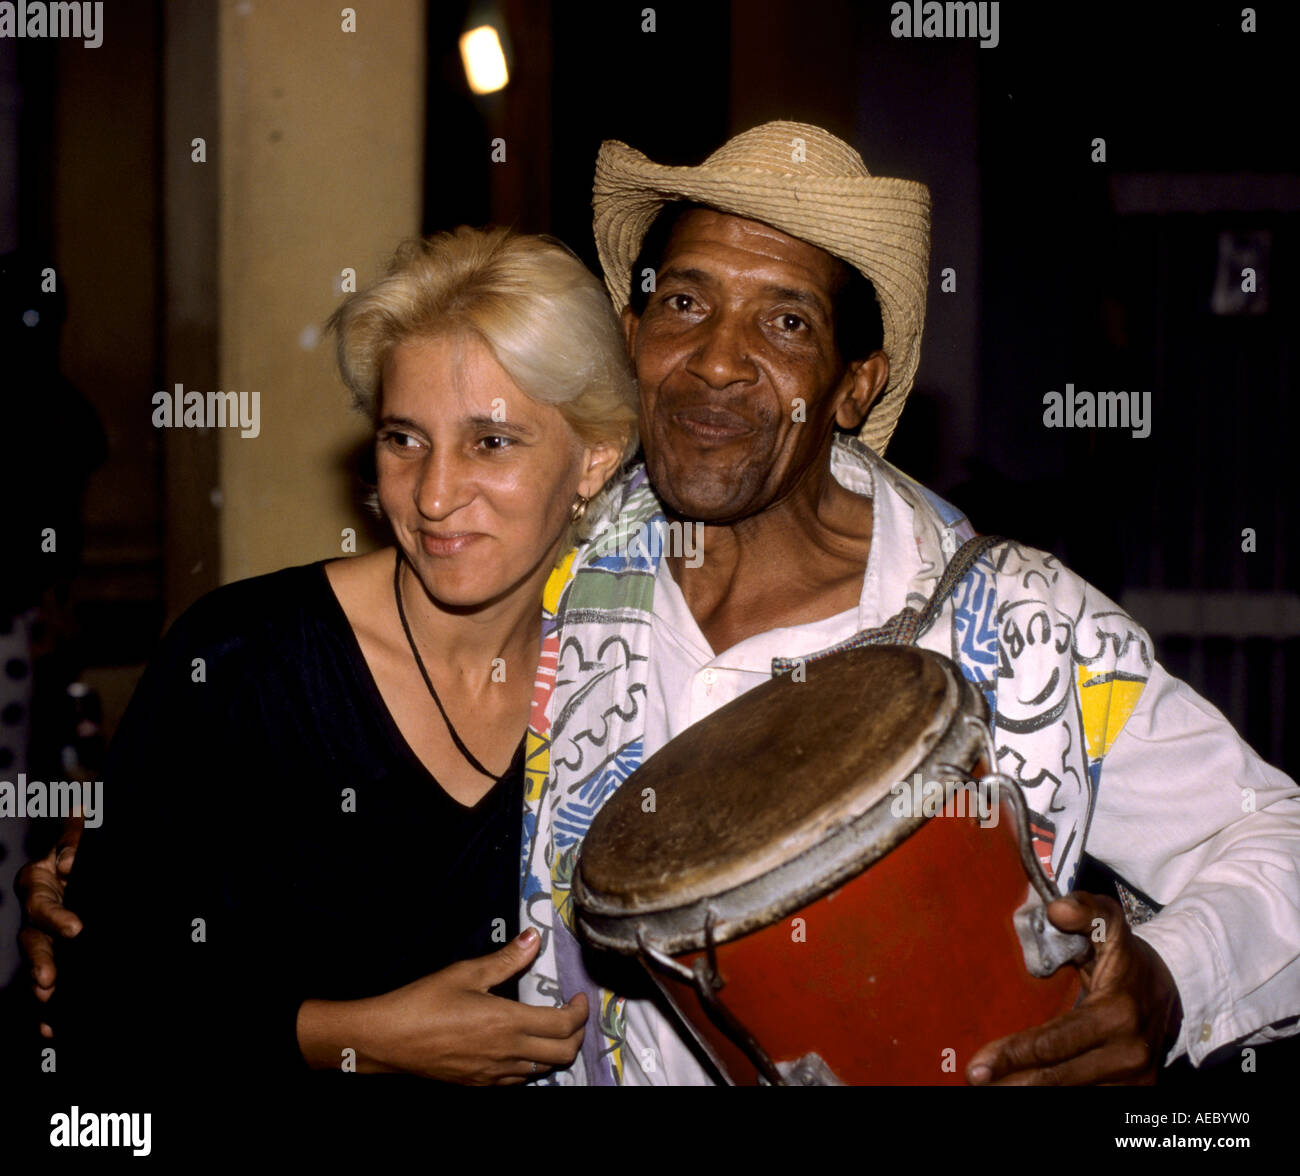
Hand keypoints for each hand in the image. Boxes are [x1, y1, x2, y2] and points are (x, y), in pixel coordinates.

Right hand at [16, 817, 84, 1037]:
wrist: (84, 863)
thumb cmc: (79, 850)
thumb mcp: (78, 840)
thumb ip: (75, 839)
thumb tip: (73, 848)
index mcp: (39, 881)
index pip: (42, 902)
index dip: (56, 917)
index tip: (76, 930)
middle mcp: (36, 910)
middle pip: (32, 939)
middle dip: (40, 961)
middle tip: (50, 978)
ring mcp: (41, 932)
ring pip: (35, 961)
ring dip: (39, 982)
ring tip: (49, 999)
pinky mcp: (53, 950)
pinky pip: (45, 978)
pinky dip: (49, 1004)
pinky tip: (51, 1026)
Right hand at [297, 928, 588, 1084]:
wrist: (387, 1040)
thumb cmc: (423, 1003)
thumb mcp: (465, 973)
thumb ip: (506, 959)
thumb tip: (532, 938)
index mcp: (508, 1023)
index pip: (563, 1025)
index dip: (580, 1011)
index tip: (579, 997)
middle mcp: (507, 1053)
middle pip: (563, 1053)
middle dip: (577, 1033)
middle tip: (572, 1013)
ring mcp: (493, 1073)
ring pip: (543, 1069)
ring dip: (555, 1049)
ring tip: (549, 1027)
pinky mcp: (479, 1084)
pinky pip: (519, 1079)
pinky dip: (531, 1064)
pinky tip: (520, 1046)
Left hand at [966, 891, 1182, 1085]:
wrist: (1175, 990)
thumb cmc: (1127, 956)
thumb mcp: (1109, 923)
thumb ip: (1084, 911)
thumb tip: (1056, 909)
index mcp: (1117, 1014)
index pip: (1055, 1041)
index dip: (1014, 1054)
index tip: (978, 1065)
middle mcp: (1128, 1054)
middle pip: (1058, 1075)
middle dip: (1013, 1081)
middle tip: (974, 1080)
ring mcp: (1135, 1079)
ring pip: (1072, 1092)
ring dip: (1030, 1092)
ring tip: (993, 1090)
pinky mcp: (1136, 1092)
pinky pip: (1089, 1097)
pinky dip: (1055, 1094)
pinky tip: (1023, 1089)